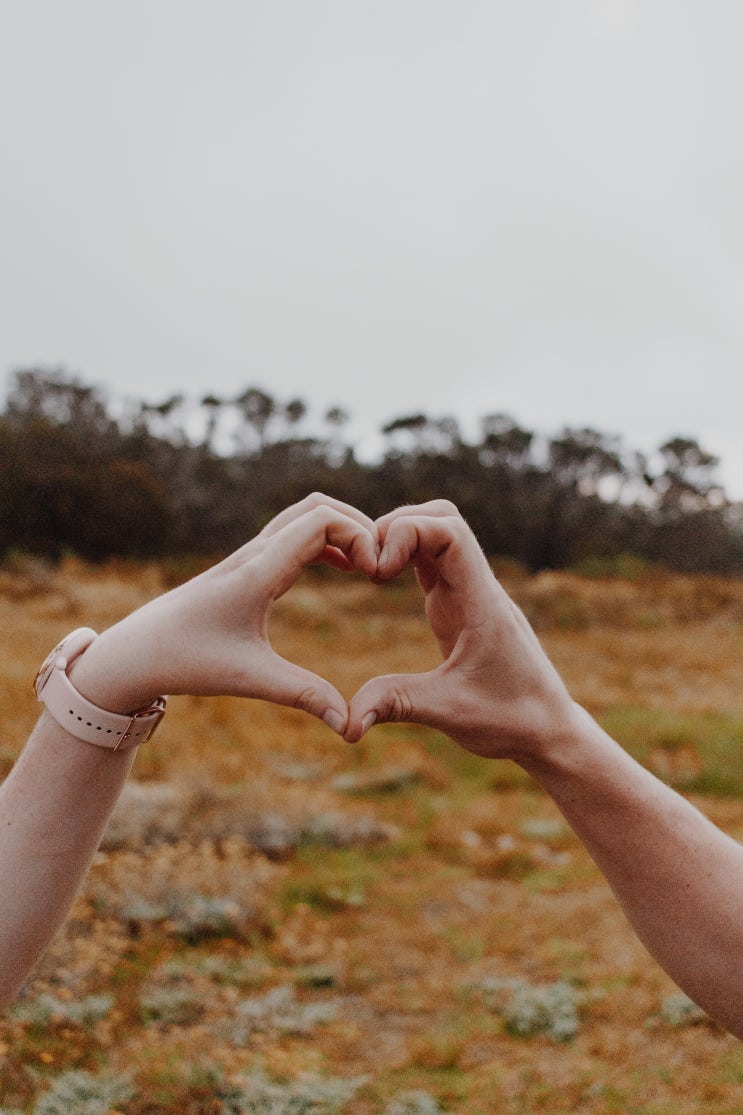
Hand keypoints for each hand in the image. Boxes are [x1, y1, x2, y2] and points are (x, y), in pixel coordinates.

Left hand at [69, 494, 378, 734]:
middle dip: (359, 524)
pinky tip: (344, 567)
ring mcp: (249, 556)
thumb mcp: (248, 678)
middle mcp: (254, 553)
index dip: (359, 535)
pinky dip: (327, 539)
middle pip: (317, 505)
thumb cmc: (186, 661)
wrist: (136, 652)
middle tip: (381, 564)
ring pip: (304, 515)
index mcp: (258, 570)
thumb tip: (348, 724)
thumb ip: (302, 695)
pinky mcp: (247, 566)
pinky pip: (294, 534)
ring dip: (343, 529)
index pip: (320, 519)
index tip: (375, 574)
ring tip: (369, 565)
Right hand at [345, 501, 576, 757]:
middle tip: (367, 564)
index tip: (379, 571)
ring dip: (401, 537)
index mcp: (481, 602)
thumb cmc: (510, 720)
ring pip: (438, 534)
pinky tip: (381, 578)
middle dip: (398, 525)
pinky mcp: (461, 606)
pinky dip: (405, 556)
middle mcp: (478, 588)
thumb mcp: (450, 712)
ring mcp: (470, 594)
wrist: (547, 730)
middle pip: (442, 518)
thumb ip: (397, 704)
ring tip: (370, 570)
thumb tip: (346, 722)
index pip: (451, 532)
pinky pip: (433, 561)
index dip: (408, 532)